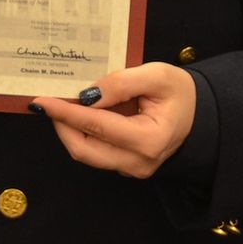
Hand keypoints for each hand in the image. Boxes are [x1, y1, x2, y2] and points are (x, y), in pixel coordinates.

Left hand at [35, 62, 195, 178]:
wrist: (200, 115)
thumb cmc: (181, 93)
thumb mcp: (157, 75)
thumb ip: (122, 83)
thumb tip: (87, 94)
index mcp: (149, 140)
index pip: (97, 127)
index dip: (66, 113)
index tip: (42, 101)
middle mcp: (138, 162)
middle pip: (84, 149)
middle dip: (61, 125)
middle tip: (49, 101)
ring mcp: (132, 169)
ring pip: (87, 154)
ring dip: (69, 130)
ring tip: (62, 105)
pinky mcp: (126, 167)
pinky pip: (96, 153)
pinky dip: (82, 134)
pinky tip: (80, 114)